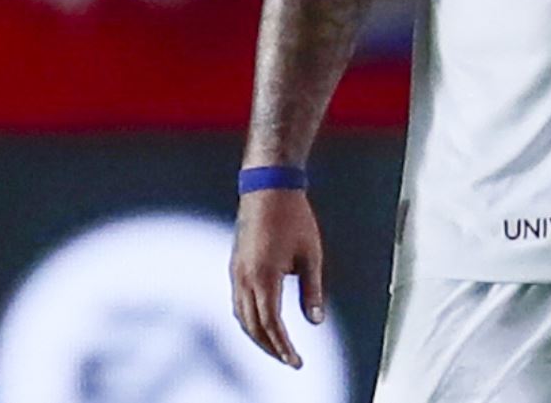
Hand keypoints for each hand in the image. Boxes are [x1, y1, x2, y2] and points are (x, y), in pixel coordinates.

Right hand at [230, 189, 325, 368]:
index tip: (296, 361)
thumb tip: (316, 321)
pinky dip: (249, 320)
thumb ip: (312, 290)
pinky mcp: (235, 267)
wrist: (268, 188)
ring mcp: (236, 273)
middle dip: (271, 347)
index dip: (283, 346)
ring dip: (258, 336)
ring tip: (278, 348)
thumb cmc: (294, 218)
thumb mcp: (311, 255)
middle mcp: (244, 278)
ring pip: (242, 317)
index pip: (271, 324)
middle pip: (253, 326)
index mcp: (264, 277)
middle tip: (290, 360)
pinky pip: (238, 303)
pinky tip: (262, 325)